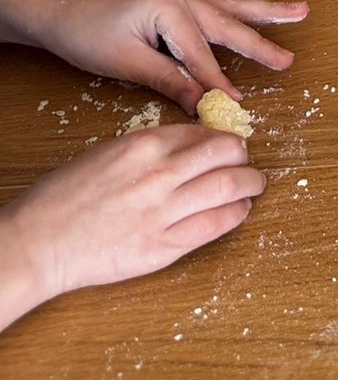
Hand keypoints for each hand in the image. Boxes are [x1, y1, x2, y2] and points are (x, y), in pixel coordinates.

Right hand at [0, 125, 263, 322]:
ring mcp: (164, 211)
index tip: (226, 146)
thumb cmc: (64, 197)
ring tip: (254, 185)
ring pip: (229, 187)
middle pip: (226, 153)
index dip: (221, 139)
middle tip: (246, 163)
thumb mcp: (108, 153)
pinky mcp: (164, 246)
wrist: (39, 242)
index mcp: (143, 145)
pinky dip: (236, 214)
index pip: (203, 133)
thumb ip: (149, 150)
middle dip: (243, 156)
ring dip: (250, 184)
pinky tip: (239, 210)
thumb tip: (188, 148)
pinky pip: (216, 225)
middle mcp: (159, 173)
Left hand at [15, 0, 305, 114]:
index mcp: (168, 7)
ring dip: (266, 13)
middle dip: (260, 44)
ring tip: (301, 11)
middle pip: (227, 25)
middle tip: (289, 61)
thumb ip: (169, 80)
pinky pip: (219, 7)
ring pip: (232, 8)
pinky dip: (244, 12)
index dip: (216, 82)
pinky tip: (263, 13)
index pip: (200, 54)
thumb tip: (203, 103)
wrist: (64, 13)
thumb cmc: (89, 37)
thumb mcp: (127, 64)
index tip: (235, 104)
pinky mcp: (180, 1)